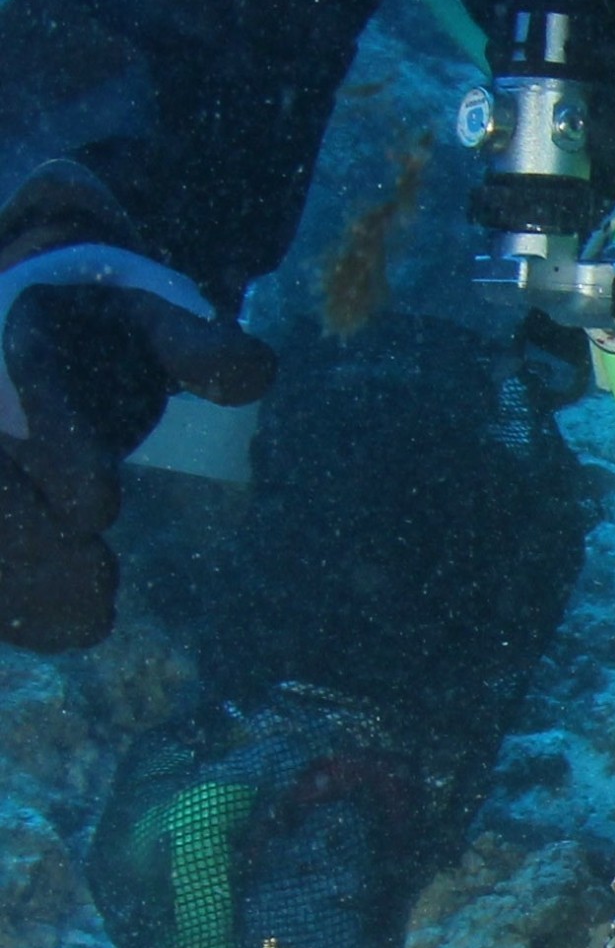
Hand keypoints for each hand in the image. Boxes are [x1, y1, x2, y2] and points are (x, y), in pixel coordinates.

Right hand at [0, 191, 273, 652]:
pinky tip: (69, 628)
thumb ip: (199, 346)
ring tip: (94, 616)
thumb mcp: (156, 319)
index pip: (31, 383)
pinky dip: (18, 602)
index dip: (56, 448)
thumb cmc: (110, 332)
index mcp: (24, 334)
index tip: (97, 511)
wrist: (51, 329)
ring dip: (23, 582)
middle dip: (31, 539)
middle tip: (102, 583)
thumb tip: (257, 371)